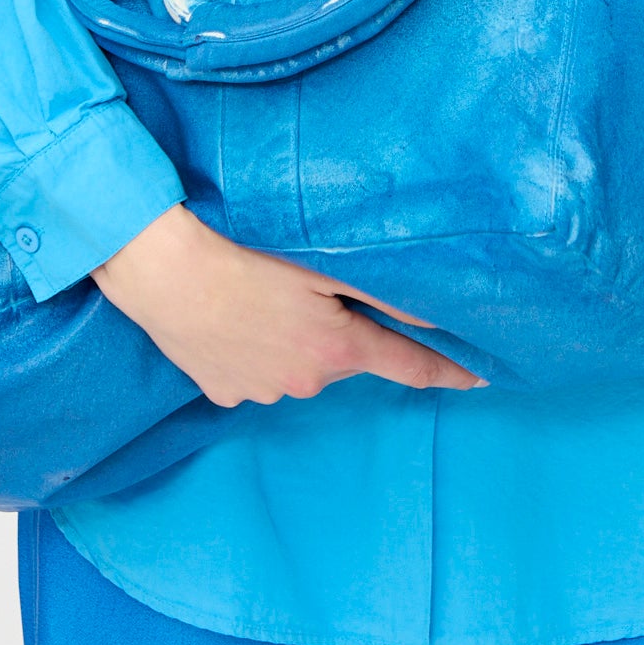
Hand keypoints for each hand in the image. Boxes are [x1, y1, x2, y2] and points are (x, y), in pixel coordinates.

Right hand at [93, 203, 485, 408]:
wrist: (163, 268)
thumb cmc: (244, 253)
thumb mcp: (322, 264)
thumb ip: (385, 291)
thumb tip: (438, 312)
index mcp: (336, 350)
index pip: (410, 366)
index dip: (448, 372)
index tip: (480, 379)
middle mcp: (303, 382)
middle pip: (342, 356)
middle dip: (339, 329)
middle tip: (310, 288)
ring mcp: (260, 391)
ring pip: (295, 363)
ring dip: (291, 337)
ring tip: (260, 295)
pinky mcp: (221, 390)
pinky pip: (253, 370)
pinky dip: (252, 347)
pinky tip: (234, 315)